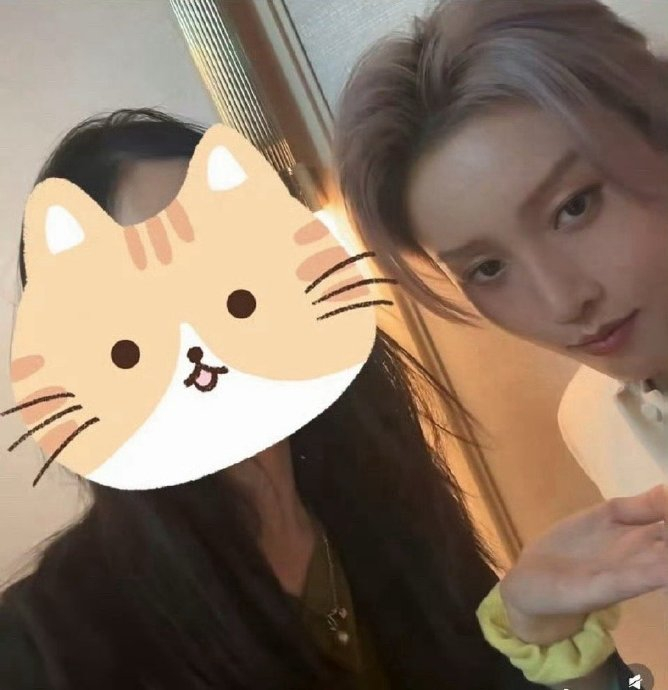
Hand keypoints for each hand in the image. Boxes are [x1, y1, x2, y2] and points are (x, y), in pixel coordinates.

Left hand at [499, 484, 667, 644]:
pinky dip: (657, 571)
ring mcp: (628, 572)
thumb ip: (639, 506)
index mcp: (644, 536)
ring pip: (666, 561)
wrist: (532, 581)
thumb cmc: (572, 549)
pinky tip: (666, 566)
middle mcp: (644, 555)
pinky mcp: (606, 587)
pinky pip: (639, 578)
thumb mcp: (606, 517)